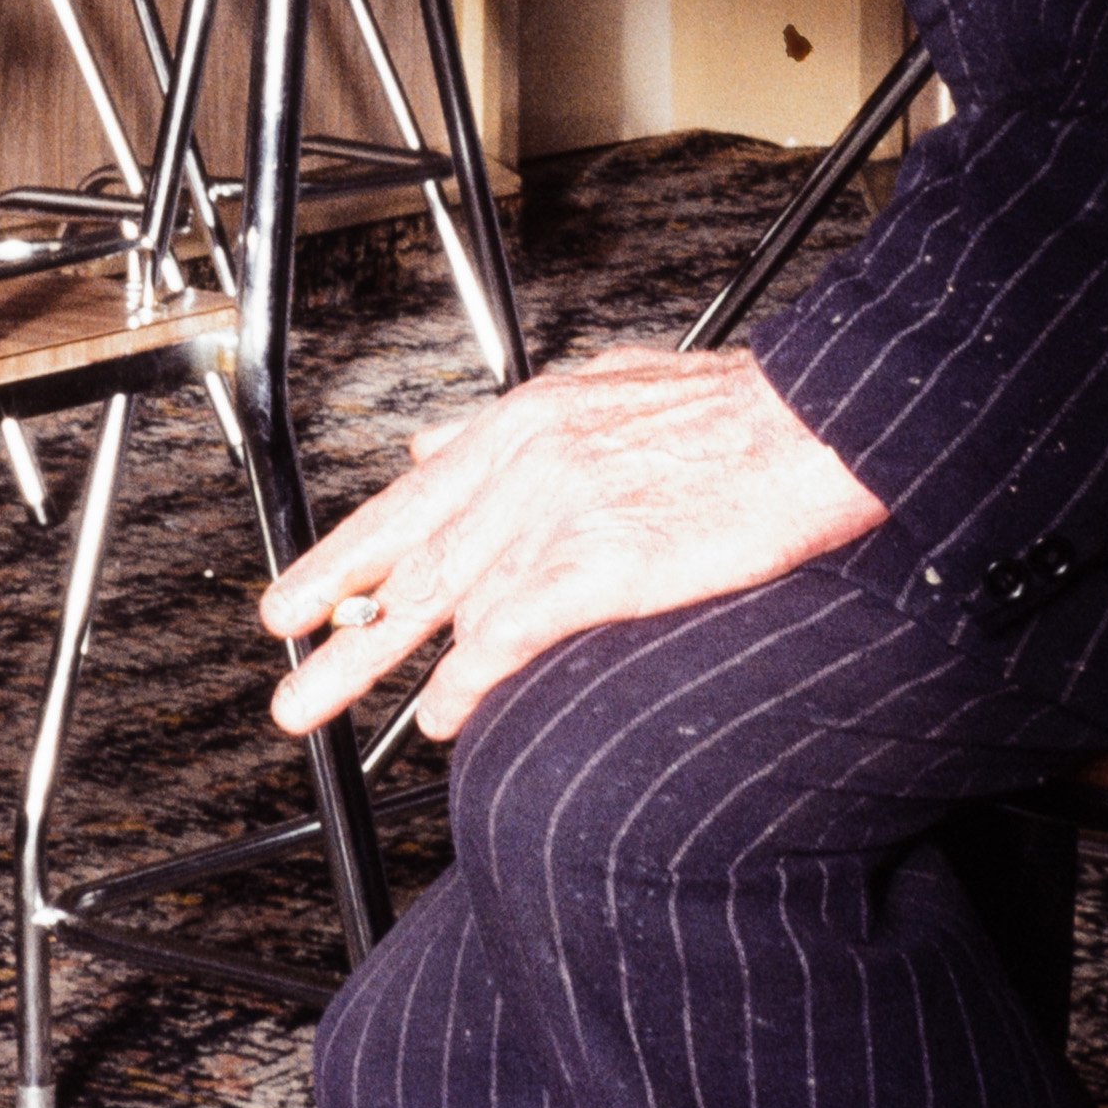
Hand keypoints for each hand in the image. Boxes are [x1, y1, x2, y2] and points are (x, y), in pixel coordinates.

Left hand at [256, 345, 886, 740]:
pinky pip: (509, 635)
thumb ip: (515, 428)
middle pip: (408, 559)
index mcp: (527, 423)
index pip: (409, 499)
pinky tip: (442, 718)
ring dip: (375, 667)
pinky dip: (467, 682)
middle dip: (334, 625)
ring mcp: (561, 512)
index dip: (343, 556)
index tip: (294, 599)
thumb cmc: (738, 414)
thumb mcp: (605, 390)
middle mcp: (528, 463)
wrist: (825, 421)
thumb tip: (432, 443)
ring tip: (321, 709)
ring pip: (440, 602)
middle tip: (282, 675)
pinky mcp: (603, 562)